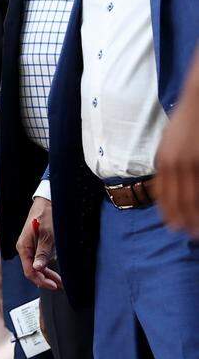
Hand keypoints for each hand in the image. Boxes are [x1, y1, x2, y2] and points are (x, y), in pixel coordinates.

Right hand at [16, 197, 61, 290]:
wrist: (48, 202)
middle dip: (45, 280)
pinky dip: (47, 268)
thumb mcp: (47, 235)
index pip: (29, 270)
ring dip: (47, 275)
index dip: (41, 280)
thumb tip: (37, 269)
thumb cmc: (47, 216)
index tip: (55, 285)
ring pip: (37, 267)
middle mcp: (25, 249)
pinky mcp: (37, 245)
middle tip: (60, 286)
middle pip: (32, 270)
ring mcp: (31, 247)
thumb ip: (42, 252)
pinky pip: (40, 261)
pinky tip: (56, 273)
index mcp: (23, 247)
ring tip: (60, 282)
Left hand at [157, 67, 198, 235]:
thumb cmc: (187, 122)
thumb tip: (167, 187)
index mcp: (163, 160)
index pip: (163, 193)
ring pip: (194, 197)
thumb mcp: (170, 144)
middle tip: (189, 235)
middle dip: (184, 220)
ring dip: (197, 216)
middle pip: (178, 199)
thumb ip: (168, 164)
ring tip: (198, 231)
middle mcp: (175, 163)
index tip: (172, 226)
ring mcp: (193, 162)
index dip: (168, 212)